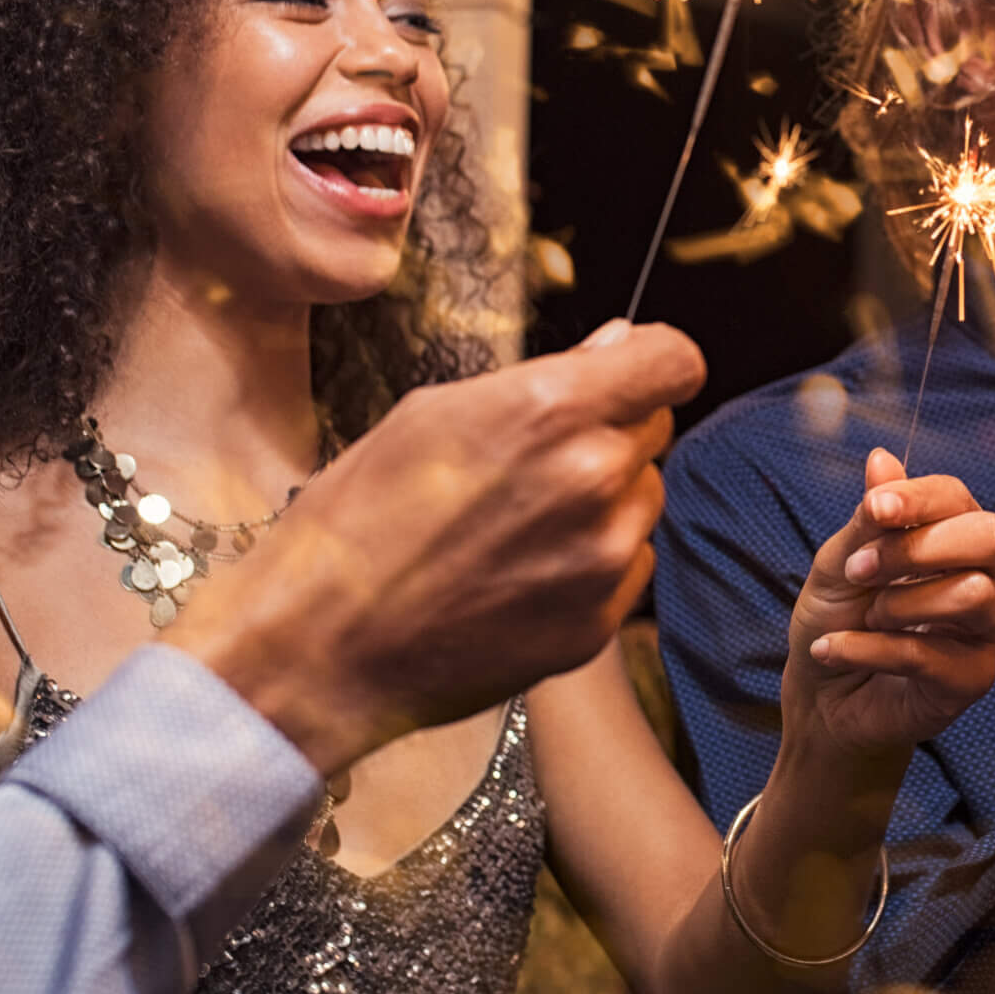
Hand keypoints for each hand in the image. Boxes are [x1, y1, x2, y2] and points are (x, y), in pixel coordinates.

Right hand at [167, 318, 704, 775]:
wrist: (319, 648)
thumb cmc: (357, 522)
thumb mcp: (431, 415)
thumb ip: (545, 378)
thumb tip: (618, 345)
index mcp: (552, 410)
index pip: (675, 361)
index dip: (653, 362)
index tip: (631, 372)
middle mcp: (594, 478)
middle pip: (657, 427)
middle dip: (612, 430)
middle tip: (535, 459)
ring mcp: (603, 557)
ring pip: (644, 498)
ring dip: (605, 499)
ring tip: (517, 523)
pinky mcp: (600, 621)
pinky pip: (629, 564)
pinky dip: (594, 561)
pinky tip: (522, 572)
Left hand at [782, 448, 994, 761]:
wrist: (821, 697)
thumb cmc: (838, 620)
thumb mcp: (841, 562)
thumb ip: (869, 518)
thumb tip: (882, 457)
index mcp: (956, 538)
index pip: (959, 498)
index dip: (918, 498)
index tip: (873, 509)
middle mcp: (986, 578)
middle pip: (991, 538)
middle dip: (917, 547)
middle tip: (861, 570)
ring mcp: (986, 632)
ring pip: (972, 594)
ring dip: (897, 604)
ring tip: (865, 617)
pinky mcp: (973, 680)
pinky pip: (928, 654)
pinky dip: (866, 648)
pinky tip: (833, 650)